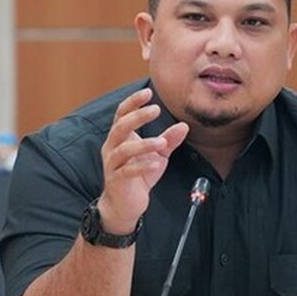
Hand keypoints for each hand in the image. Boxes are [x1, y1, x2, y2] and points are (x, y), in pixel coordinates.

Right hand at [97, 88, 188, 233]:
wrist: (125, 204)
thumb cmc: (139, 175)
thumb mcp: (158, 155)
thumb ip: (169, 140)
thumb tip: (184, 126)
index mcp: (120, 138)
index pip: (122, 114)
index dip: (133, 102)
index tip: (149, 92)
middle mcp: (112, 148)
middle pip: (120, 126)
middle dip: (137, 116)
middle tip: (155, 110)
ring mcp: (113, 164)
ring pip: (124, 149)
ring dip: (144, 144)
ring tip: (162, 142)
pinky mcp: (117, 180)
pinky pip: (128, 171)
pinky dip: (142, 166)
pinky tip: (156, 164)